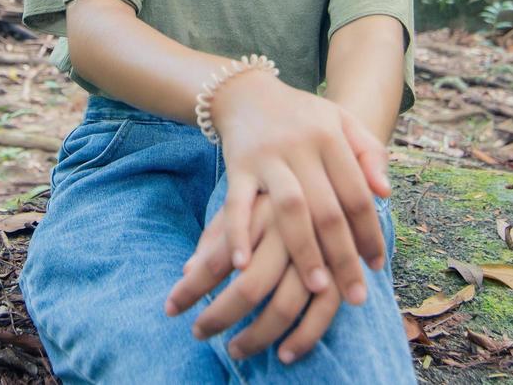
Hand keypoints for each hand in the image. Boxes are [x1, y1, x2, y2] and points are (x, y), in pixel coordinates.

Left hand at [164, 192, 340, 364]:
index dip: (190, 288)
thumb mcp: (243, 200)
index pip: (216, 258)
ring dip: (258, 336)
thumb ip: (218, 235)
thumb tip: (188, 271)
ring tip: (234, 350)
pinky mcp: (342, 265)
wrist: (330, 159)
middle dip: (220, 316)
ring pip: (285, 305)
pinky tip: (283, 354)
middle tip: (198, 332)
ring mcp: (318, 249)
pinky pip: (324, 311)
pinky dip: (304, 337)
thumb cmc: (276, 188)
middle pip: (249, 286)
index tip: (170, 308)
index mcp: (258, 209)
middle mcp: (287, 229)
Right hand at [208, 70, 391, 310]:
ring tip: (318, 288)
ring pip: (290, 209)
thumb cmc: (302, 116)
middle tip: (356, 295)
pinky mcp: (237, 165)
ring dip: (305, 251)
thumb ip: (368, 151)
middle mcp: (301, 146)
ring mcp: (267, 157)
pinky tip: (243, 264)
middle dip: (344, 257)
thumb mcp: (341, 121)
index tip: (378, 266)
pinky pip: (236, 203)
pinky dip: (238, 233)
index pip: (357, 193)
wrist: (246, 92)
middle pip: (328, 210)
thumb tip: (385, 192)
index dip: (371, 232)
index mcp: (331, 137)